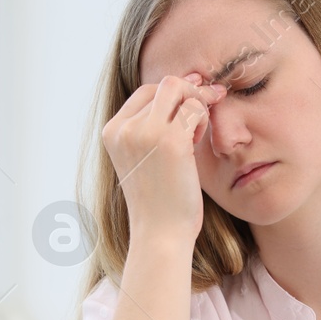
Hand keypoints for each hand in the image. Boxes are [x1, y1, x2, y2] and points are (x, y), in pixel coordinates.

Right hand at [101, 71, 227, 244]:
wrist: (160, 234)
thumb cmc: (159, 201)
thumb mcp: (145, 159)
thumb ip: (152, 128)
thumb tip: (183, 86)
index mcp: (113, 131)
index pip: (145, 93)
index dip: (172, 94)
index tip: (192, 102)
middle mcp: (125, 128)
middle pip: (163, 85)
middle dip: (189, 92)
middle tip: (207, 107)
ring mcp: (146, 132)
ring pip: (179, 89)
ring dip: (197, 104)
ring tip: (197, 134)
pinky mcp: (170, 141)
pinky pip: (194, 108)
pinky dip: (203, 119)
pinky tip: (199, 141)